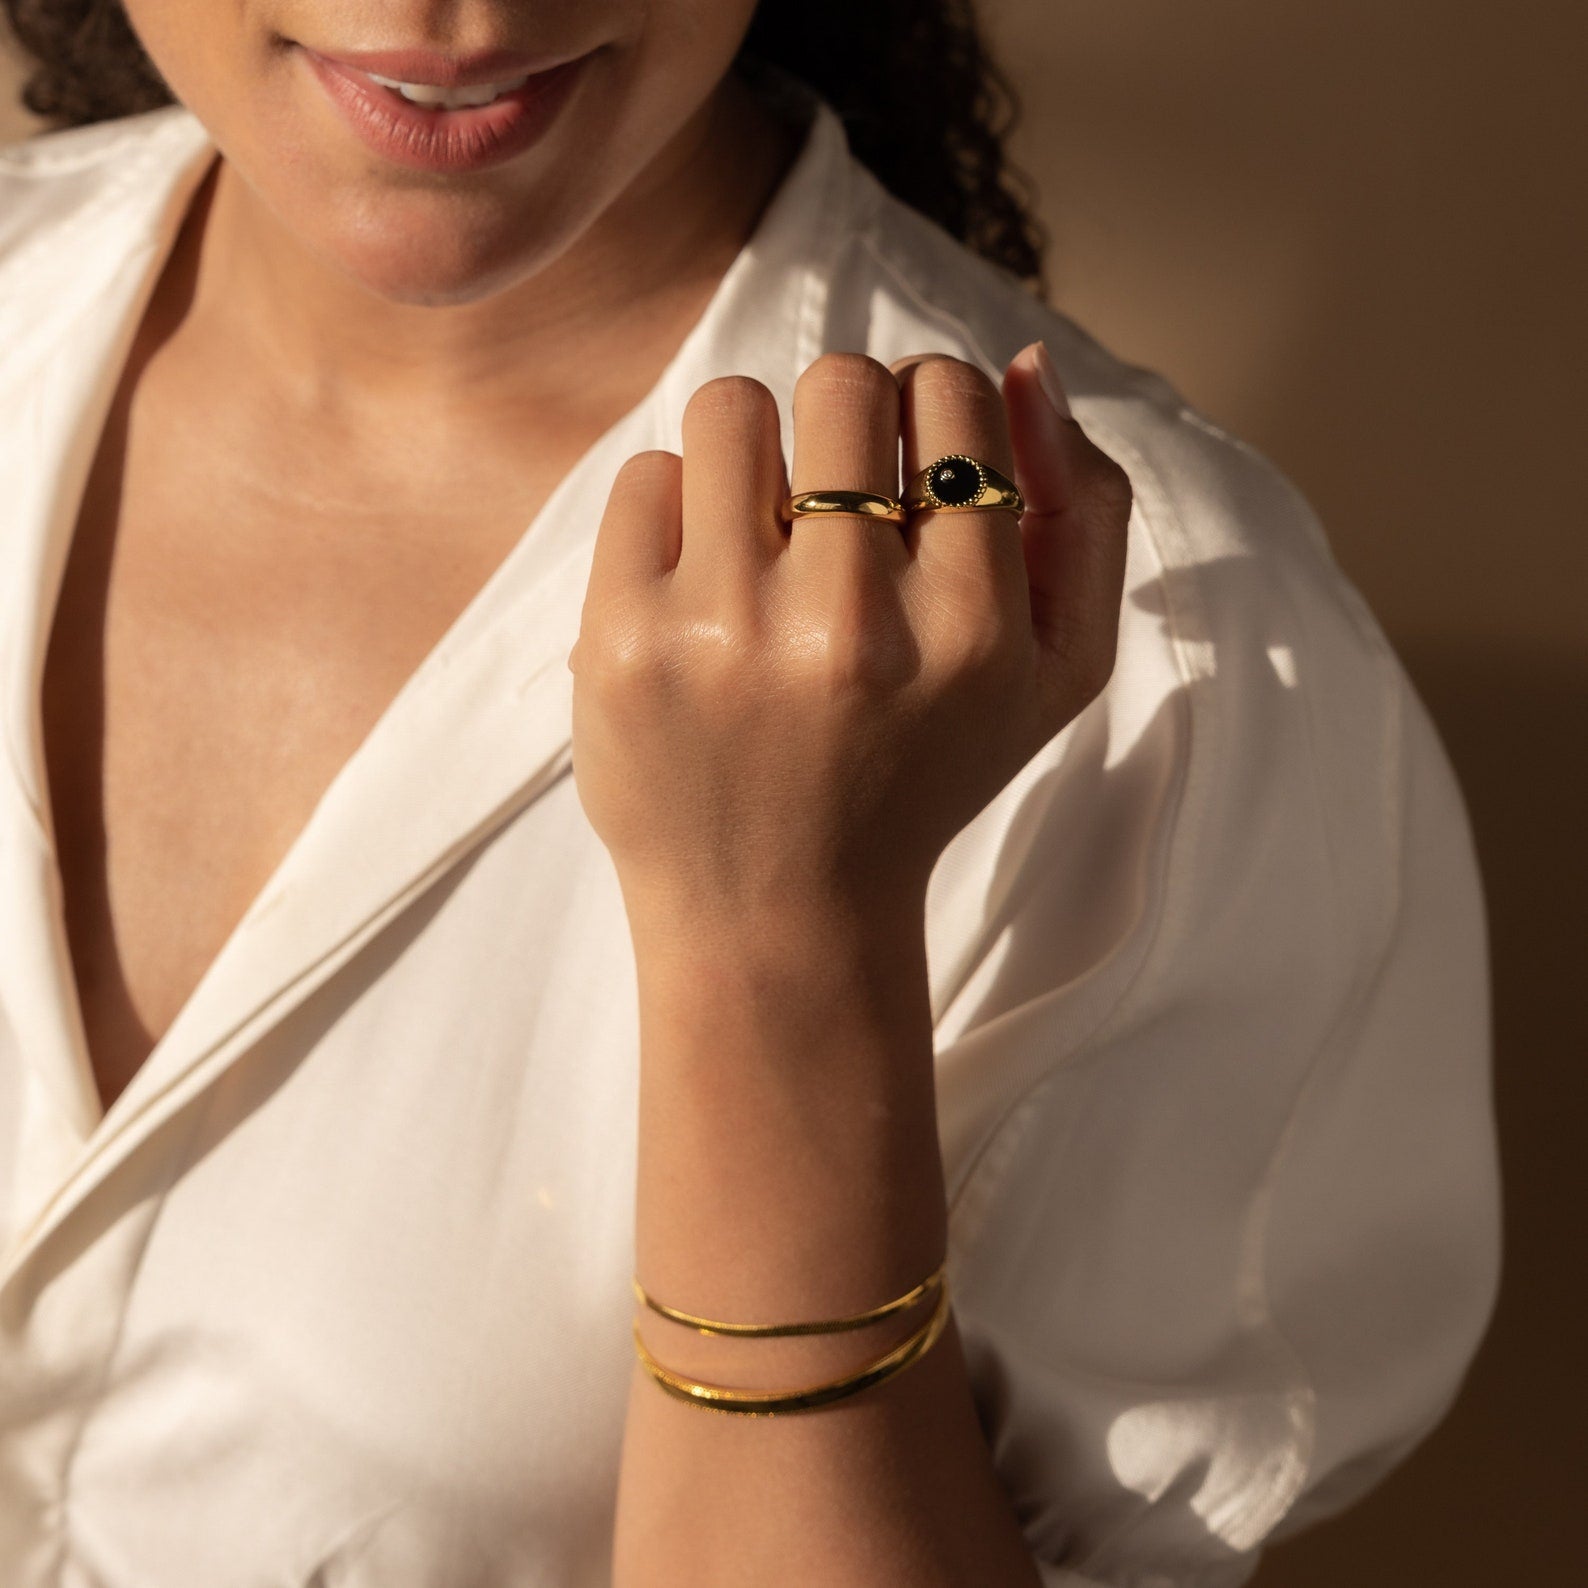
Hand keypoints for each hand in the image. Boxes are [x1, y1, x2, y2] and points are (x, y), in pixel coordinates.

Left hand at [568, 341, 1132, 934]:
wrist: (777, 913)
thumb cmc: (923, 778)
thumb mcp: (1055, 674)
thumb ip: (1086, 514)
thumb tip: (1031, 363)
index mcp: (971, 627)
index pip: (953, 398)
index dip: (933, 406)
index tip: (911, 465)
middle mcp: (850, 623)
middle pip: (844, 385)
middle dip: (845, 419)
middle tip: (836, 496)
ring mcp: (723, 629)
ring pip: (735, 407)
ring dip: (756, 449)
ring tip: (765, 531)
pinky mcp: (622, 639)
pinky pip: (648, 473)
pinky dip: (678, 510)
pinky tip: (702, 585)